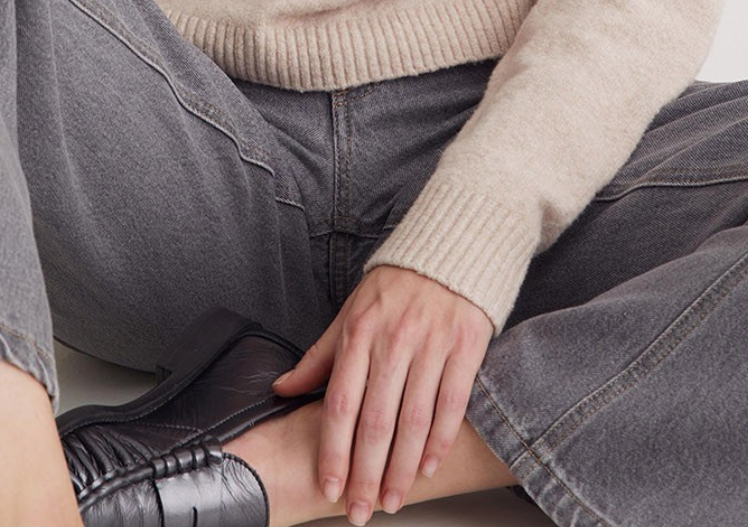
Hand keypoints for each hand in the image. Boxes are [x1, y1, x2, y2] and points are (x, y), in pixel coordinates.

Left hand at [270, 264, 492, 523]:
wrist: (451, 247)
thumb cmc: (396, 285)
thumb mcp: (350, 312)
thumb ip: (319, 356)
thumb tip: (282, 390)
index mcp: (360, 332)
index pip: (341, 402)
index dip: (334, 450)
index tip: (329, 486)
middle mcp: (394, 340)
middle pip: (376, 419)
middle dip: (365, 473)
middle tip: (360, 510)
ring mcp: (431, 344)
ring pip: (413, 419)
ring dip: (402, 468)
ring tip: (392, 499)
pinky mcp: (465, 346)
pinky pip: (452, 403)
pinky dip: (440, 440)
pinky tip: (429, 467)